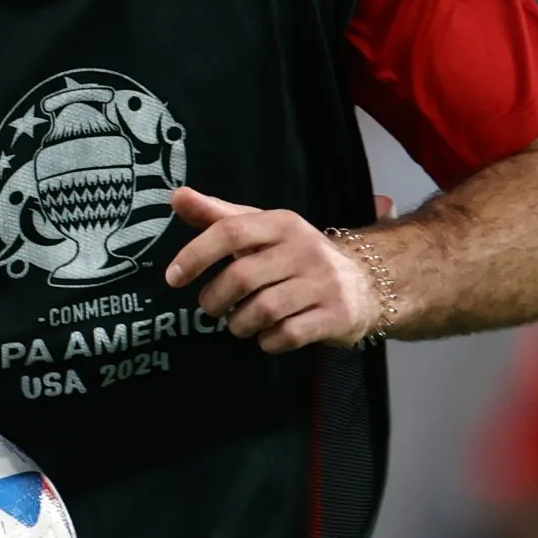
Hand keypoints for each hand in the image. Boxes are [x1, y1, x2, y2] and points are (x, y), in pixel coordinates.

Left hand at [165, 188, 383, 351]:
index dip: (196, 254)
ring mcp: (323, 283)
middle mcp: (304, 248)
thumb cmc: (296, 256)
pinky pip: (287, 335)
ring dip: (239, 324)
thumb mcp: (262, 230)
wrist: (365, 282)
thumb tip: (177, 196)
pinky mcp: (336, 314)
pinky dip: (267, 341)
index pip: (231, 230)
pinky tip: (267, 336)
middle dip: (215, 300)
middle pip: (242, 277)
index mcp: (282, 223)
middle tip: (211, 307)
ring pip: (263, 310)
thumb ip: (219, 216)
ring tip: (238, 323)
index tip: (173, 278)